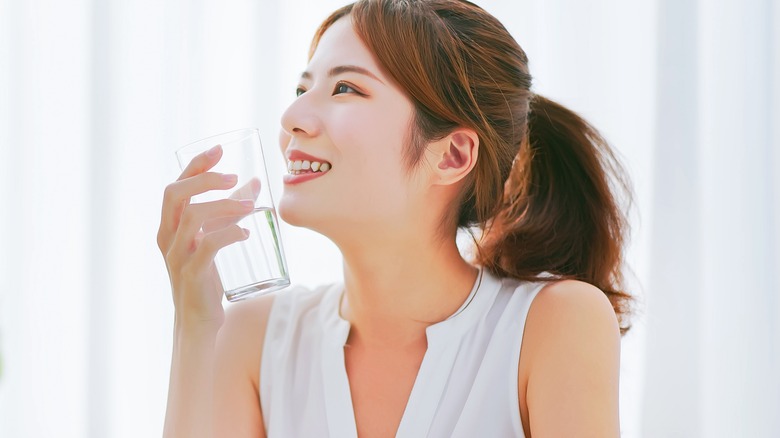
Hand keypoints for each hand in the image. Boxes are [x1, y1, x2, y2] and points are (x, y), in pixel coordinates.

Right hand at [157, 145, 254, 327]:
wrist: (198, 322)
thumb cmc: (206, 277)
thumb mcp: (215, 238)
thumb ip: (231, 212)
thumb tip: (255, 183)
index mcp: (168, 226)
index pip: (175, 186)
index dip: (195, 165)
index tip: (219, 150)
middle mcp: (167, 237)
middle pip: (175, 194)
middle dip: (204, 178)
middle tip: (233, 177)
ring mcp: (177, 256)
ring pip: (193, 217)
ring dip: (224, 206)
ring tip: (250, 206)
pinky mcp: (192, 274)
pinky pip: (207, 246)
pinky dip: (228, 234)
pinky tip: (245, 234)